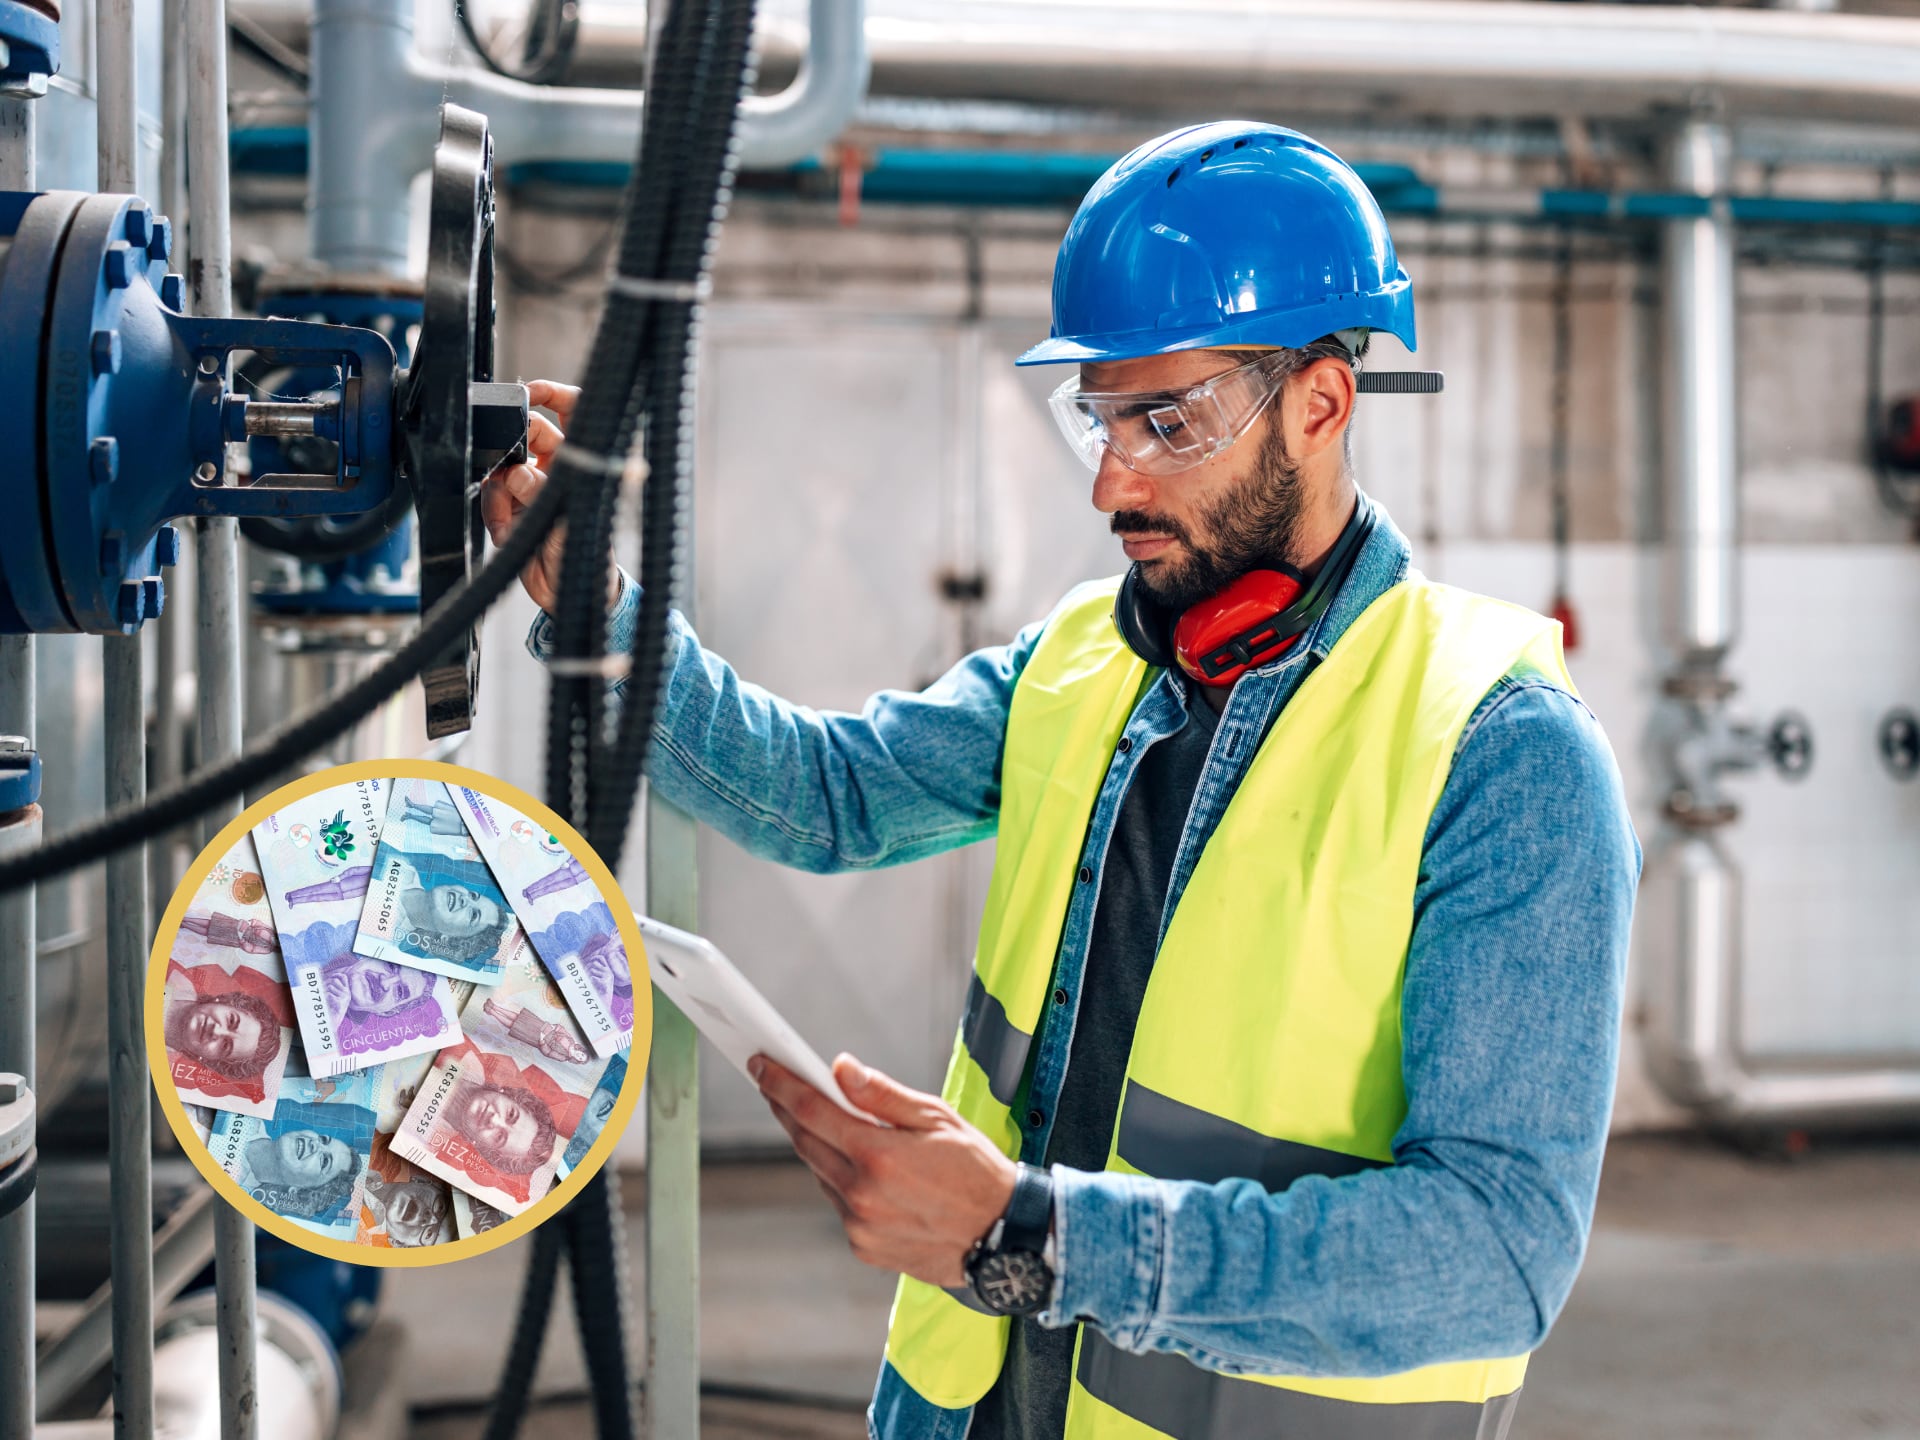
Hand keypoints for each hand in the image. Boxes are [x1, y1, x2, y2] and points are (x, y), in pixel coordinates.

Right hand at [480, 380, 617, 614]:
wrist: (568, 595)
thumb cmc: (586, 558)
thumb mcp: (565, 522)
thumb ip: (539, 494)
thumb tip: (515, 472)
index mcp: (580, 463)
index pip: (572, 412)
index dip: (552, 393)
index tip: (528, 391)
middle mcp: (557, 469)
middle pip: (526, 436)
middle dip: (510, 455)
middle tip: (508, 480)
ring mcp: (533, 487)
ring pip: (502, 470)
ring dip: (500, 497)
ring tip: (511, 523)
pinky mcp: (513, 508)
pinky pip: (491, 499)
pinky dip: (494, 517)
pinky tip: (508, 534)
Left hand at [751, 1053, 1016, 1287]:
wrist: (1005, 1237)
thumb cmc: (977, 1170)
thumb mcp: (937, 1118)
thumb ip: (882, 1094)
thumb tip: (840, 1068)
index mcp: (878, 1155)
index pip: (812, 1110)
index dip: (781, 1084)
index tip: (761, 1065)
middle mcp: (861, 1194)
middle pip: (806, 1141)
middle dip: (788, 1110)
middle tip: (775, 1084)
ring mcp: (859, 1225)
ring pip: (821, 1174)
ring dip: (818, 1146)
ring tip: (826, 1122)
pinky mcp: (863, 1247)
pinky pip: (840, 1204)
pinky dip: (842, 1181)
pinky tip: (861, 1169)